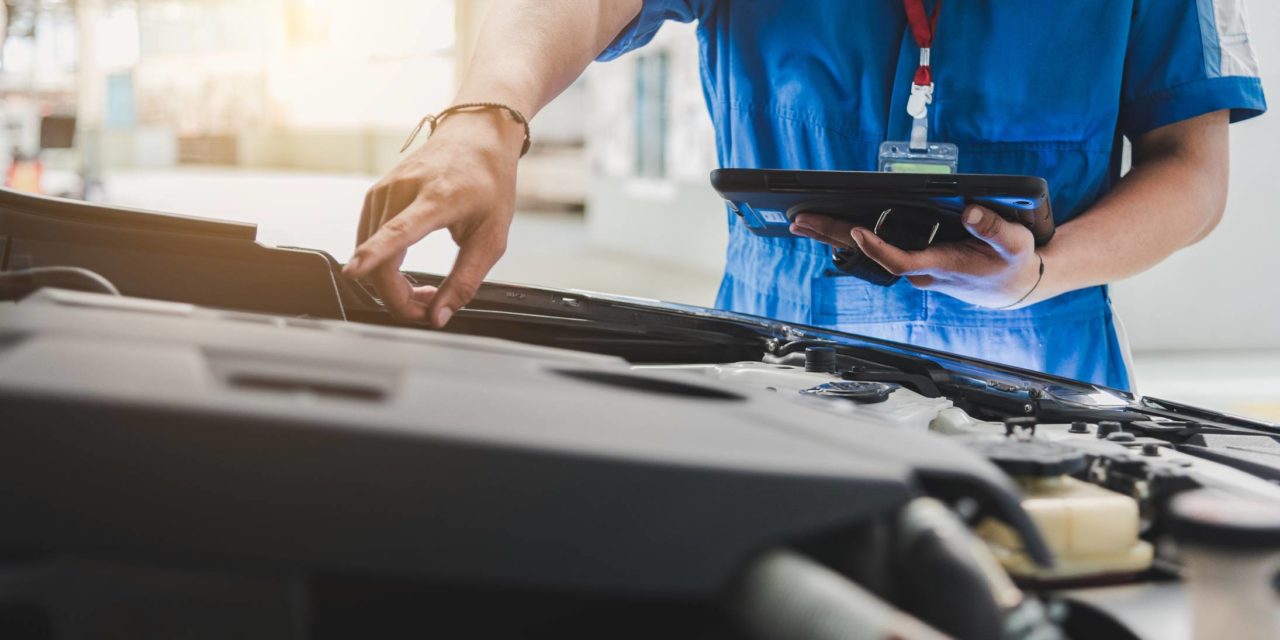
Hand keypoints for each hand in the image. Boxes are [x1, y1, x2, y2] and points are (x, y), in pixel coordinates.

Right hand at [343, 110, 523, 325]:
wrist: (476, 135)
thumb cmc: (489, 181)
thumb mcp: (492, 237)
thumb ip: (466, 281)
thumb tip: (439, 317)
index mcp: (437, 198)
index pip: (399, 231)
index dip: (374, 255)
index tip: (353, 270)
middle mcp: (404, 190)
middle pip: (380, 256)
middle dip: (397, 297)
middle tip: (428, 309)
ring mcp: (385, 189)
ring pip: (369, 252)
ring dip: (391, 283)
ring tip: (427, 290)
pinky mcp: (376, 194)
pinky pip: (369, 240)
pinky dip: (382, 264)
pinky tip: (406, 269)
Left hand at [790, 205, 1042, 308]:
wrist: (1013, 287)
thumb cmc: (1013, 262)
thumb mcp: (1015, 242)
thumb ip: (993, 228)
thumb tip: (970, 213)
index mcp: (940, 266)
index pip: (900, 261)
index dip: (877, 248)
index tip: (857, 232)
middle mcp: (920, 271)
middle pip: (868, 256)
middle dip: (833, 236)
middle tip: (801, 221)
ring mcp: (913, 268)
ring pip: (866, 253)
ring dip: (833, 236)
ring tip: (801, 221)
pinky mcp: (912, 262)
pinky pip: (875, 249)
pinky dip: (849, 238)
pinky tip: (827, 229)